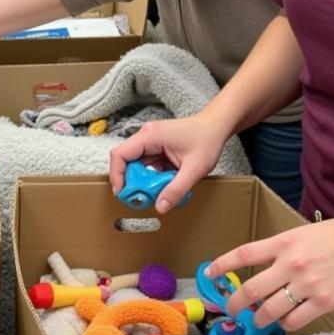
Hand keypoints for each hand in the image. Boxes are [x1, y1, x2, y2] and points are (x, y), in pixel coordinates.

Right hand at [109, 112, 228, 212]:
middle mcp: (146, 136)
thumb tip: (160, 207)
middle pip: (126, 161)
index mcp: (150, 136)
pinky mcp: (156, 147)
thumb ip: (176, 189)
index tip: (123, 194)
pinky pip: (147, 165)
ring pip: (136, 165)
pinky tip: (165, 183)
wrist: (216, 126)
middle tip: (143, 198)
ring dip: (143, 181)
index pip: (120, 154)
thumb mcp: (194, 169)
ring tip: (157, 192)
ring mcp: (151, 141)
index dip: (117, 175)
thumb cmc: (207, 140)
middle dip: (132, 182)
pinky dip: (152, 177)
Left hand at [207, 214, 333, 331]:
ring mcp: (308, 285)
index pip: (244, 254)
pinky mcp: (324, 302)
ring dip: (259, 317)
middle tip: (231, 309)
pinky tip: (285, 321)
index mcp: (284, 242)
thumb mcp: (305, 233)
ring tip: (257, 319)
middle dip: (235, 303)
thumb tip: (262, 263)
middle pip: (252, 289)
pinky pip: (295, 320)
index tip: (210, 274)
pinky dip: (285, 323)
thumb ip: (282, 247)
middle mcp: (292, 263)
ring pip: (270, 309)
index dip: (222, 265)